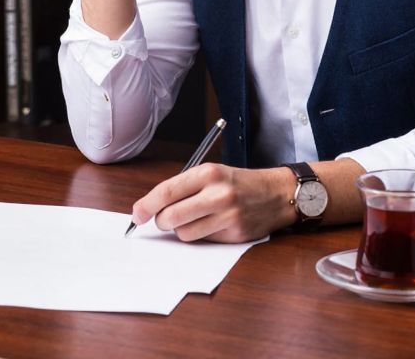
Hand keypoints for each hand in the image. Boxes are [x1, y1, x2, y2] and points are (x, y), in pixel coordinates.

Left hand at [131, 164, 294, 242]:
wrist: (276, 193)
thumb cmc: (238, 183)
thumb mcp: (211, 173)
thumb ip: (183, 188)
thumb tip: (150, 208)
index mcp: (207, 173)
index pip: (166, 191)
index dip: (146, 205)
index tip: (137, 214)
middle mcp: (217, 194)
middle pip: (170, 217)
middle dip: (160, 222)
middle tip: (163, 220)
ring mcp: (227, 216)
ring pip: (184, 233)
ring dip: (181, 230)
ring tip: (193, 219)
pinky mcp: (234, 234)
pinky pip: (202, 241)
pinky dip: (200, 236)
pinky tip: (211, 225)